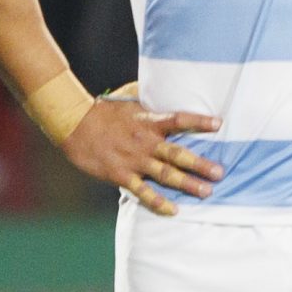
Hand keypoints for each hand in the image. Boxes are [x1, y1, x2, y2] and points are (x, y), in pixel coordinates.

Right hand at [62, 98, 223, 215]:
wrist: (72, 122)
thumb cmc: (103, 110)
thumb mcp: (129, 99)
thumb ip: (149, 95)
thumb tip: (164, 80)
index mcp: (148, 121)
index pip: (179, 119)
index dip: (199, 121)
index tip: (219, 124)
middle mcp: (145, 141)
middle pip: (177, 154)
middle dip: (200, 164)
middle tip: (220, 173)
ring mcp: (133, 159)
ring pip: (165, 173)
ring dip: (187, 183)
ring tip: (207, 192)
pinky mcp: (120, 174)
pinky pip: (142, 191)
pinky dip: (158, 201)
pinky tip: (174, 210)